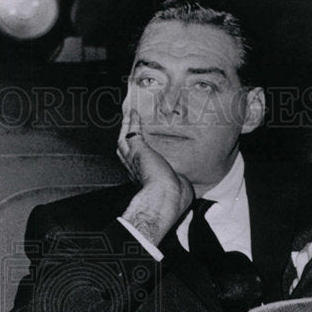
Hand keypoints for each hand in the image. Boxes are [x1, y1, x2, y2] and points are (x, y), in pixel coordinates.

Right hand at [118, 108, 192, 245]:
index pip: (137, 163)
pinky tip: (135, 112)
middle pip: (124, 149)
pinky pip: (132, 132)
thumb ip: (180, 183)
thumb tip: (187, 185)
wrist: (164, 199)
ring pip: (123, 140)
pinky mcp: (138, 152)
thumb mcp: (179, 188)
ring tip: (127, 114)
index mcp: (144, 179)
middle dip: (125, 136)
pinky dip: (133, 121)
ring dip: (125, 126)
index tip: (139, 145)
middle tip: (126, 123)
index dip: (137, 153)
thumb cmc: (172, 199)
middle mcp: (135, 170)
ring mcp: (134, 160)